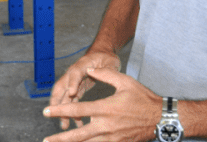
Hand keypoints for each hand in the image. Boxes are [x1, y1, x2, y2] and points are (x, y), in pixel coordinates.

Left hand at [44, 67, 159, 141]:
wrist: (160, 118)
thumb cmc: (143, 98)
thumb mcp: (125, 81)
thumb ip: (105, 75)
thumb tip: (90, 70)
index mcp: (105, 108)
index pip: (77, 110)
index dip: (60, 111)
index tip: (46, 112)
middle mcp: (106, 126)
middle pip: (78, 135)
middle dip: (60, 138)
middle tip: (46, 139)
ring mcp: (112, 138)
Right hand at [49, 50, 121, 129]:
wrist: (103, 55)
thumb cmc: (106, 57)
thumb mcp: (109, 61)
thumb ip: (106, 68)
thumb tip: (99, 72)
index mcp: (82, 64)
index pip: (75, 73)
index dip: (72, 82)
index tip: (71, 93)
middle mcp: (74, 73)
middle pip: (61, 86)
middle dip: (57, 100)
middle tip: (57, 113)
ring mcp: (74, 81)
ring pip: (64, 96)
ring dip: (62, 110)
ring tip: (65, 125)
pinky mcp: (77, 88)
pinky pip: (71, 101)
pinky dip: (71, 111)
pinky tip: (76, 122)